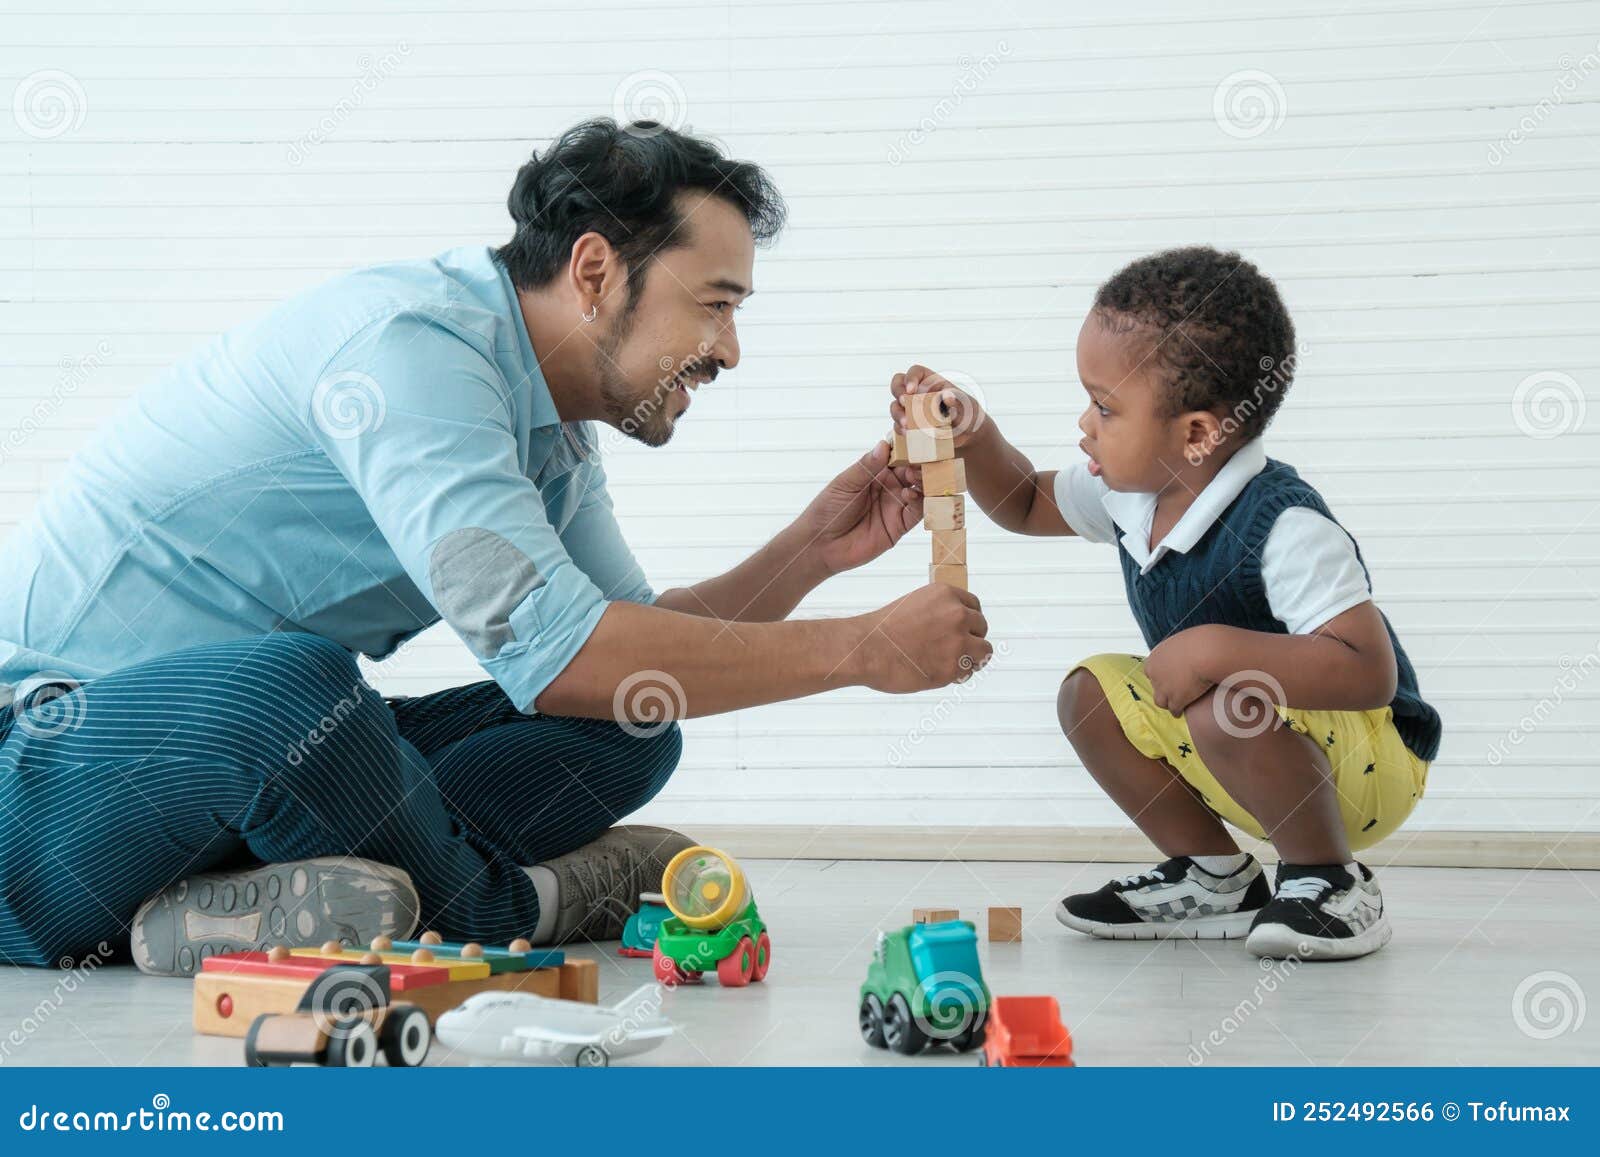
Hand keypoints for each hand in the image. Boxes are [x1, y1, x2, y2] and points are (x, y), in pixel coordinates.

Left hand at [797, 441, 923, 576]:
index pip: (897, 455)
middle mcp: (889, 487)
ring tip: (916, 477)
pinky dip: (921, 502)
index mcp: (875, 472)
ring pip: (920, 490)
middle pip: (913, 471)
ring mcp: (896, 505)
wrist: (821, 544)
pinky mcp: (900, 525)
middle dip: (919, 464)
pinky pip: (918, 512)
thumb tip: (884, 446)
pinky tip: (911, 495)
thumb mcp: (845, 483)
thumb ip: (866, 466)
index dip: (907, 447)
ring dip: (923, 481)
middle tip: (920, 460)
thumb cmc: (827, 509)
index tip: (915, 438)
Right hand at [854, 584, 991, 692]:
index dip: (968, 620)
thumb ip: (938, 611)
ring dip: (970, 658)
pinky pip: (969, 671)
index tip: (963, 630)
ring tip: (950, 663)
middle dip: (970, 638)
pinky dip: (958, 675)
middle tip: (952, 649)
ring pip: (984, 651)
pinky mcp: (955, 666)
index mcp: (945, 594)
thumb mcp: (914, 605)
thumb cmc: (883, 630)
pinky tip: (940, 673)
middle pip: (981, 627)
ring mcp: (958, 640)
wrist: (867, 650)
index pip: (974, 605)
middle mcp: (957, 614)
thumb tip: (954, 626)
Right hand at [889, 364, 987, 450]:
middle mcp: (917, 393)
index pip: (915, 372)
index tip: (912, 389)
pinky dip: (901, 429)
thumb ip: (957, 399)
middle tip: (904, 402)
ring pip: (895, 407)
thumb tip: (947, 396)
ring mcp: (911, 410)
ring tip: (908, 424)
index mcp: (930, 381)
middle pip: (898, 385)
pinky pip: (899, 425)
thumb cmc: (967, 413)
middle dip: (898, 392)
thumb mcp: (966, 404)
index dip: (910, 378)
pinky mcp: (910, 426)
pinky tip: (908, 433)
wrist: (967, 434)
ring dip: (898, 414)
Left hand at [1144, 627, 1218, 715]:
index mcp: (1155, 658)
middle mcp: (1155, 674)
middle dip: (1163, 688)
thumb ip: (1178, 649)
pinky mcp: (1176, 699)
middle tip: (1172, 690)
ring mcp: (1164, 688)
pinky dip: (1177, 711)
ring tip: (1175, 704)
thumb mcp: (1182, 641)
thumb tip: (1185, 649)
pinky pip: (1174, 709)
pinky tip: (1181, 712)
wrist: (1206, 652)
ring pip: (1160, 701)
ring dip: (1168, 702)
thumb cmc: (1199, 642)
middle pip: (1154, 686)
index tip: (1169, 676)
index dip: (1161, 674)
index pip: (1150, 670)